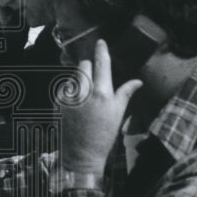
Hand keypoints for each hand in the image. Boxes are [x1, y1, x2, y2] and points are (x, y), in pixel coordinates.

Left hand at [58, 38, 142, 175]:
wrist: (81, 154)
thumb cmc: (104, 135)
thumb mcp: (118, 114)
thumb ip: (125, 93)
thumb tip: (138, 81)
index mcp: (102, 93)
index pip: (102, 63)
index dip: (101, 50)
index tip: (100, 42)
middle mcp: (84, 92)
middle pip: (84, 65)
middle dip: (89, 67)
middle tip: (95, 81)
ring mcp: (69, 96)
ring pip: (73, 76)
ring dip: (79, 81)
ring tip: (86, 99)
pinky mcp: (57, 102)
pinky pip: (64, 88)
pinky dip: (70, 92)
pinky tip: (76, 106)